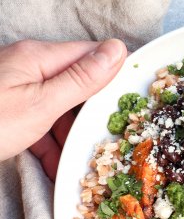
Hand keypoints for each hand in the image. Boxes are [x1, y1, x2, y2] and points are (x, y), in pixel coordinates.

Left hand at [0, 39, 126, 179]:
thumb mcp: (42, 104)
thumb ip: (82, 78)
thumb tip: (117, 51)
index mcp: (39, 58)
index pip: (92, 55)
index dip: (116, 73)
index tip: (137, 96)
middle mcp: (29, 68)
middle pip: (77, 86)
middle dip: (93, 114)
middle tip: (111, 139)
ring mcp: (18, 90)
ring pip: (60, 109)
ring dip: (71, 136)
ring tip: (80, 163)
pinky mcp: (10, 110)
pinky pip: (40, 124)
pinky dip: (49, 145)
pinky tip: (55, 167)